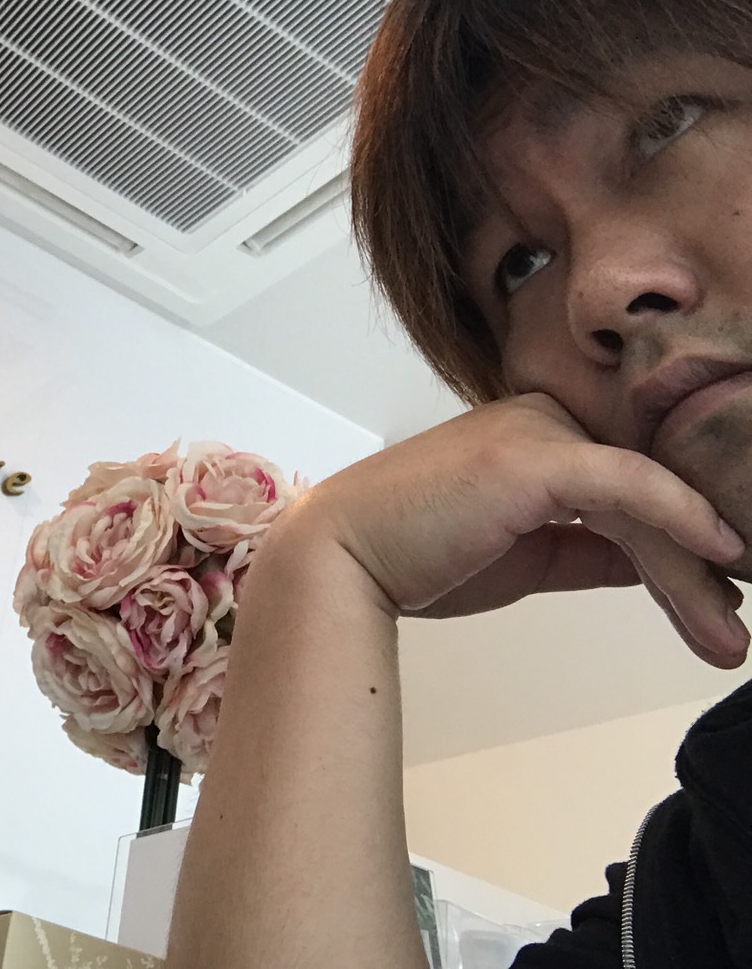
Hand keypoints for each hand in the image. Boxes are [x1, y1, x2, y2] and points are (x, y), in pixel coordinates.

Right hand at [289, 392, 747, 666]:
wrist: (340, 561)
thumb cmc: (412, 556)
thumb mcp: (527, 556)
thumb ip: (591, 549)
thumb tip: (655, 564)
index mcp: (535, 432)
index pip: (630, 485)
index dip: (682, 541)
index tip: (721, 592)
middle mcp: (541, 416)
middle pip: (646, 490)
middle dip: (696, 567)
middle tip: (730, 632)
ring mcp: (536, 429)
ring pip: (645, 497)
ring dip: (692, 574)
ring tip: (723, 638)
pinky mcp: (533, 456)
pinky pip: (629, 485)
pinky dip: (682, 520)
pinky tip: (721, 554)